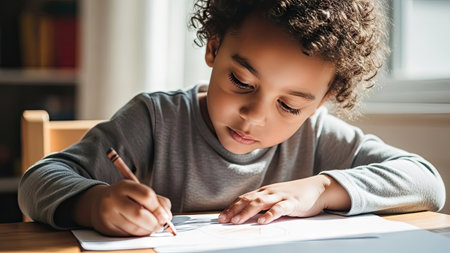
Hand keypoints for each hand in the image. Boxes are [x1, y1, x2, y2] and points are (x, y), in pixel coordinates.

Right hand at [72, 180, 171, 235]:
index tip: (166, 216)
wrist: (98, 203)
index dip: (159, 208)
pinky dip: (139, 234)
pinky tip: (139, 228)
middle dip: (155, 223)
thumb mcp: (139, 191)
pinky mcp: (107, 228)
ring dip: (148, 230)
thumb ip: (157, 201)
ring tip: (150, 226)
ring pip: (135, 228)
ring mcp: (108, 214)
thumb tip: (167, 216)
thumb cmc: (125, 197)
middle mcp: (114, 199)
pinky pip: (128, 235)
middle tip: (161, 225)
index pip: (147, 196)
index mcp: (124, 186)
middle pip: (139, 214)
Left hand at [218, 175, 349, 224]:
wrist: (316, 188)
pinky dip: (270, 215)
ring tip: (237, 221)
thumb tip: (246, 216)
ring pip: (260, 203)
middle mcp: (269, 192)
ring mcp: (280, 196)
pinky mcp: (292, 202)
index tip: (221, 217)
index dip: (231, 207)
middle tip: (224, 220)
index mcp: (264, 192)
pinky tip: (263, 222)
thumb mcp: (276, 199)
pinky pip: (279, 208)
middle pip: (248, 200)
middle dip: (234, 210)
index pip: (244, 198)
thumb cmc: (294, 195)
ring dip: (247, 212)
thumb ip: (263, 206)